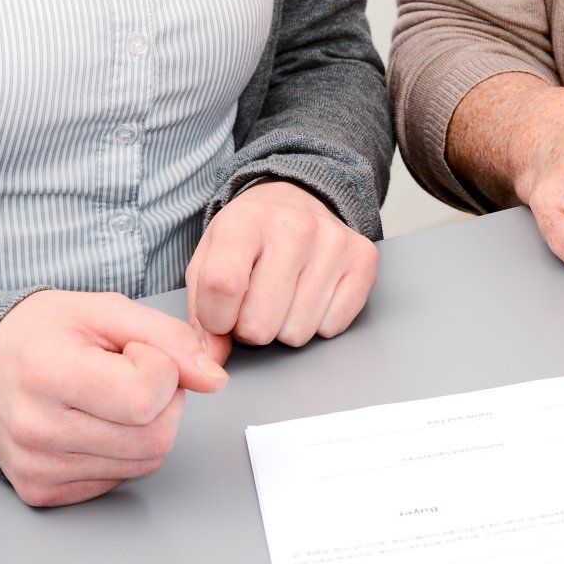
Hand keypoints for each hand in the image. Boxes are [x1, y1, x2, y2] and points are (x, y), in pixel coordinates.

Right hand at [0, 289, 228, 508]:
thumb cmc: (40, 333)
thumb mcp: (105, 311)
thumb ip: (168, 339)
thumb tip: (214, 379)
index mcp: (47, 373)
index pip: (146, 396)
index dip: (159, 368)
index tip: (133, 352)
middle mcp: (37, 429)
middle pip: (154, 439)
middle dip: (161, 403)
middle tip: (128, 375)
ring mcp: (37, 468)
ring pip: (144, 463)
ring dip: (144, 427)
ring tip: (108, 397)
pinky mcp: (40, 492)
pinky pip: (118, 479)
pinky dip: (121, 451)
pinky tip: (92, 423)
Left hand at [185, 181, 376, 346]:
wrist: (294, 201)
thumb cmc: (248, 239)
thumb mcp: (207, 262)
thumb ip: (200, 314)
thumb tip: (211, 363)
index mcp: (245, 221)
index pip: (223, 286)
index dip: (215, 318)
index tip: (219, 315)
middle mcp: (293, 226)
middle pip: (260, 324)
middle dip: (250, 327)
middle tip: (255, 301)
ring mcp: (332, 241)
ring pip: (297, 333)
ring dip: (284, 327)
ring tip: (283, 295)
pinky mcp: (363, 258)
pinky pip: (333, 328)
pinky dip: (318, 322)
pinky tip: (311, 293)